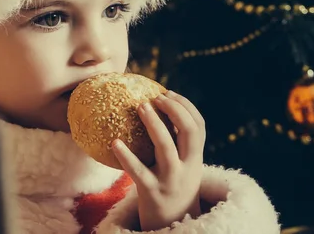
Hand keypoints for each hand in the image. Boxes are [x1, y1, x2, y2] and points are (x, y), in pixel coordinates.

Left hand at [112, 91, 205, 231]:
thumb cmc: (172, 187)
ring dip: (154, 124)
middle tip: (156, 97)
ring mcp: (170, 180)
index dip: (186, 106)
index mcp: (196, 158)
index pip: (199, 126)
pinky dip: (126, 156)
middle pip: (189, 132)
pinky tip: (114, 142)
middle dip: (175, 110)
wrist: (171, 225)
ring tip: (141, 106)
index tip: (168, 92)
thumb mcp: (183, 167)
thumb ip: (176, 144)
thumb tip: (156, 109)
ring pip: (166, 148)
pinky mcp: (151, 192)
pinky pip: (138, 171)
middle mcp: (187, 167)